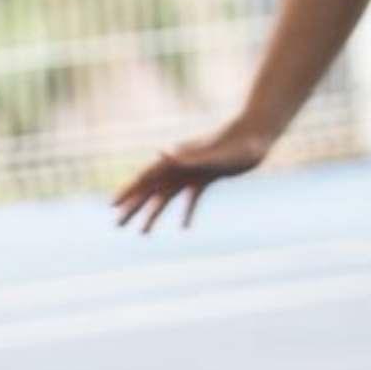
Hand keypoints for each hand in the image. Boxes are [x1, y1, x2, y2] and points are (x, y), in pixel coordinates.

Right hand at [110, 124, 271, 233]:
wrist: (257, 135)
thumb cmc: (238, 145)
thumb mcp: (214, 154)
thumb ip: (188, 157)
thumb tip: (160, 152)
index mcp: (176, 160)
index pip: (145, 179)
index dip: (128, 192)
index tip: (113, 206)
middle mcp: (179, 167)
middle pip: (150, 191)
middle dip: (133, 208)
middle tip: (118, 225)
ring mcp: (191, 173)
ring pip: (166, 198)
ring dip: (153, 214)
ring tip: (142, 234)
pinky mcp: (206, 178)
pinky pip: (190, 199)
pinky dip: (186, 212)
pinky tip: (184, 228)